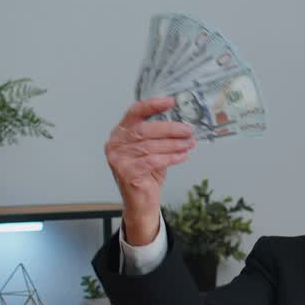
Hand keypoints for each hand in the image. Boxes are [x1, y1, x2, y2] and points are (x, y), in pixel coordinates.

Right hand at [105, 97, 194, 245]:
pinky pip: (153, 161)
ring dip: (174, 144)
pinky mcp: (126, 172)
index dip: (152, 105)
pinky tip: (182, 156)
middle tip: (188, 129)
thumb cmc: (146, 175)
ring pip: (150, 146)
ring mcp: (118, 159)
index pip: (134, 112)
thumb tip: (182, 123)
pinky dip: (170, 157)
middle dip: (170, 128)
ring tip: (189, 143)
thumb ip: (158, 136)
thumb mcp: (151, 151)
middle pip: (144, 129)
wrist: (141, 202)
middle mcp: (115, 144)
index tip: (171, 101)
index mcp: (120, 133)